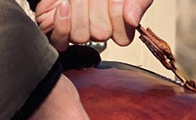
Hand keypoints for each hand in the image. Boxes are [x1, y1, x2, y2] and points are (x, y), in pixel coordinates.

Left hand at [34, 0, 153, 50]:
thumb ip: (139, 1)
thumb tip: (132, 18)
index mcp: (118, 21)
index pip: (123, 37)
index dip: (118, 16)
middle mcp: (98, 27)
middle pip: (100, 34)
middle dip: (96, 7)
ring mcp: (77, 29)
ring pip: (81, 36)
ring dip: (79, 11)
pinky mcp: (57, 26)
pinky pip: (60, 40)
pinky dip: (62, 24)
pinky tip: (65, 6)